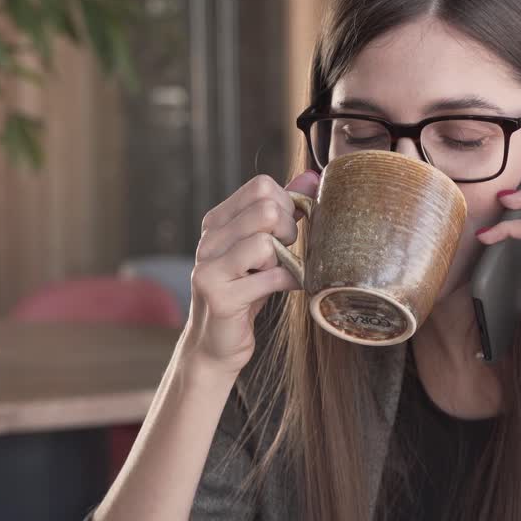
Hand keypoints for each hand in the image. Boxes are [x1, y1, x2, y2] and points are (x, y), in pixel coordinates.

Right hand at [180, 171, 319, 380]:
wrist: (217, 344)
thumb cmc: (246, 292)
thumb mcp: (265, 247)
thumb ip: (285, 210)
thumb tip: (313, 176)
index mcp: (217, 222)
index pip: (261, 187)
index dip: (287, 205)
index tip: (288, 230)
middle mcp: (208, 240)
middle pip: (266, 210)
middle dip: (289, 232)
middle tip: (287, 253)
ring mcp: (209, 268)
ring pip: (266, 242)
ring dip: (285, 260)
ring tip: (278, 273)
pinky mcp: (219, 297)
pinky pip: (269, 277)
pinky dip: (288, 282)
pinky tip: (286, 288)